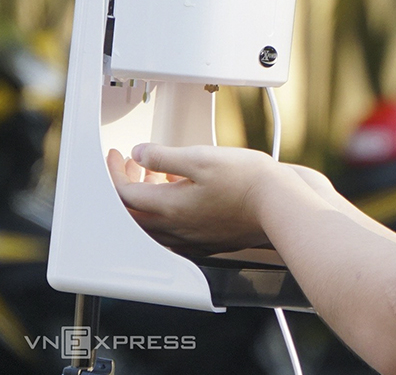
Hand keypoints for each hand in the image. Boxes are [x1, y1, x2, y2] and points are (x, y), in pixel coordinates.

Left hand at [106, 143, 278, 255]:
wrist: (281, 205)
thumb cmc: (248, 182)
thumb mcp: (202, 156)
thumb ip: (164, 155)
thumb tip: (141, 154)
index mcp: (168, 207)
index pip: (124, 193)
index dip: (114, 172)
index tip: (117, 157)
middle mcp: (175, 229)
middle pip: (133, 213)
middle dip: (126, 186)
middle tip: (132, 166)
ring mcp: (191, 239)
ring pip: (151, 225)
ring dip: (145, 200)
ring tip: (157, 177)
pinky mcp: (208, 243)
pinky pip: (172, 233)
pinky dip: (166, 214)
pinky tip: (181, 198)